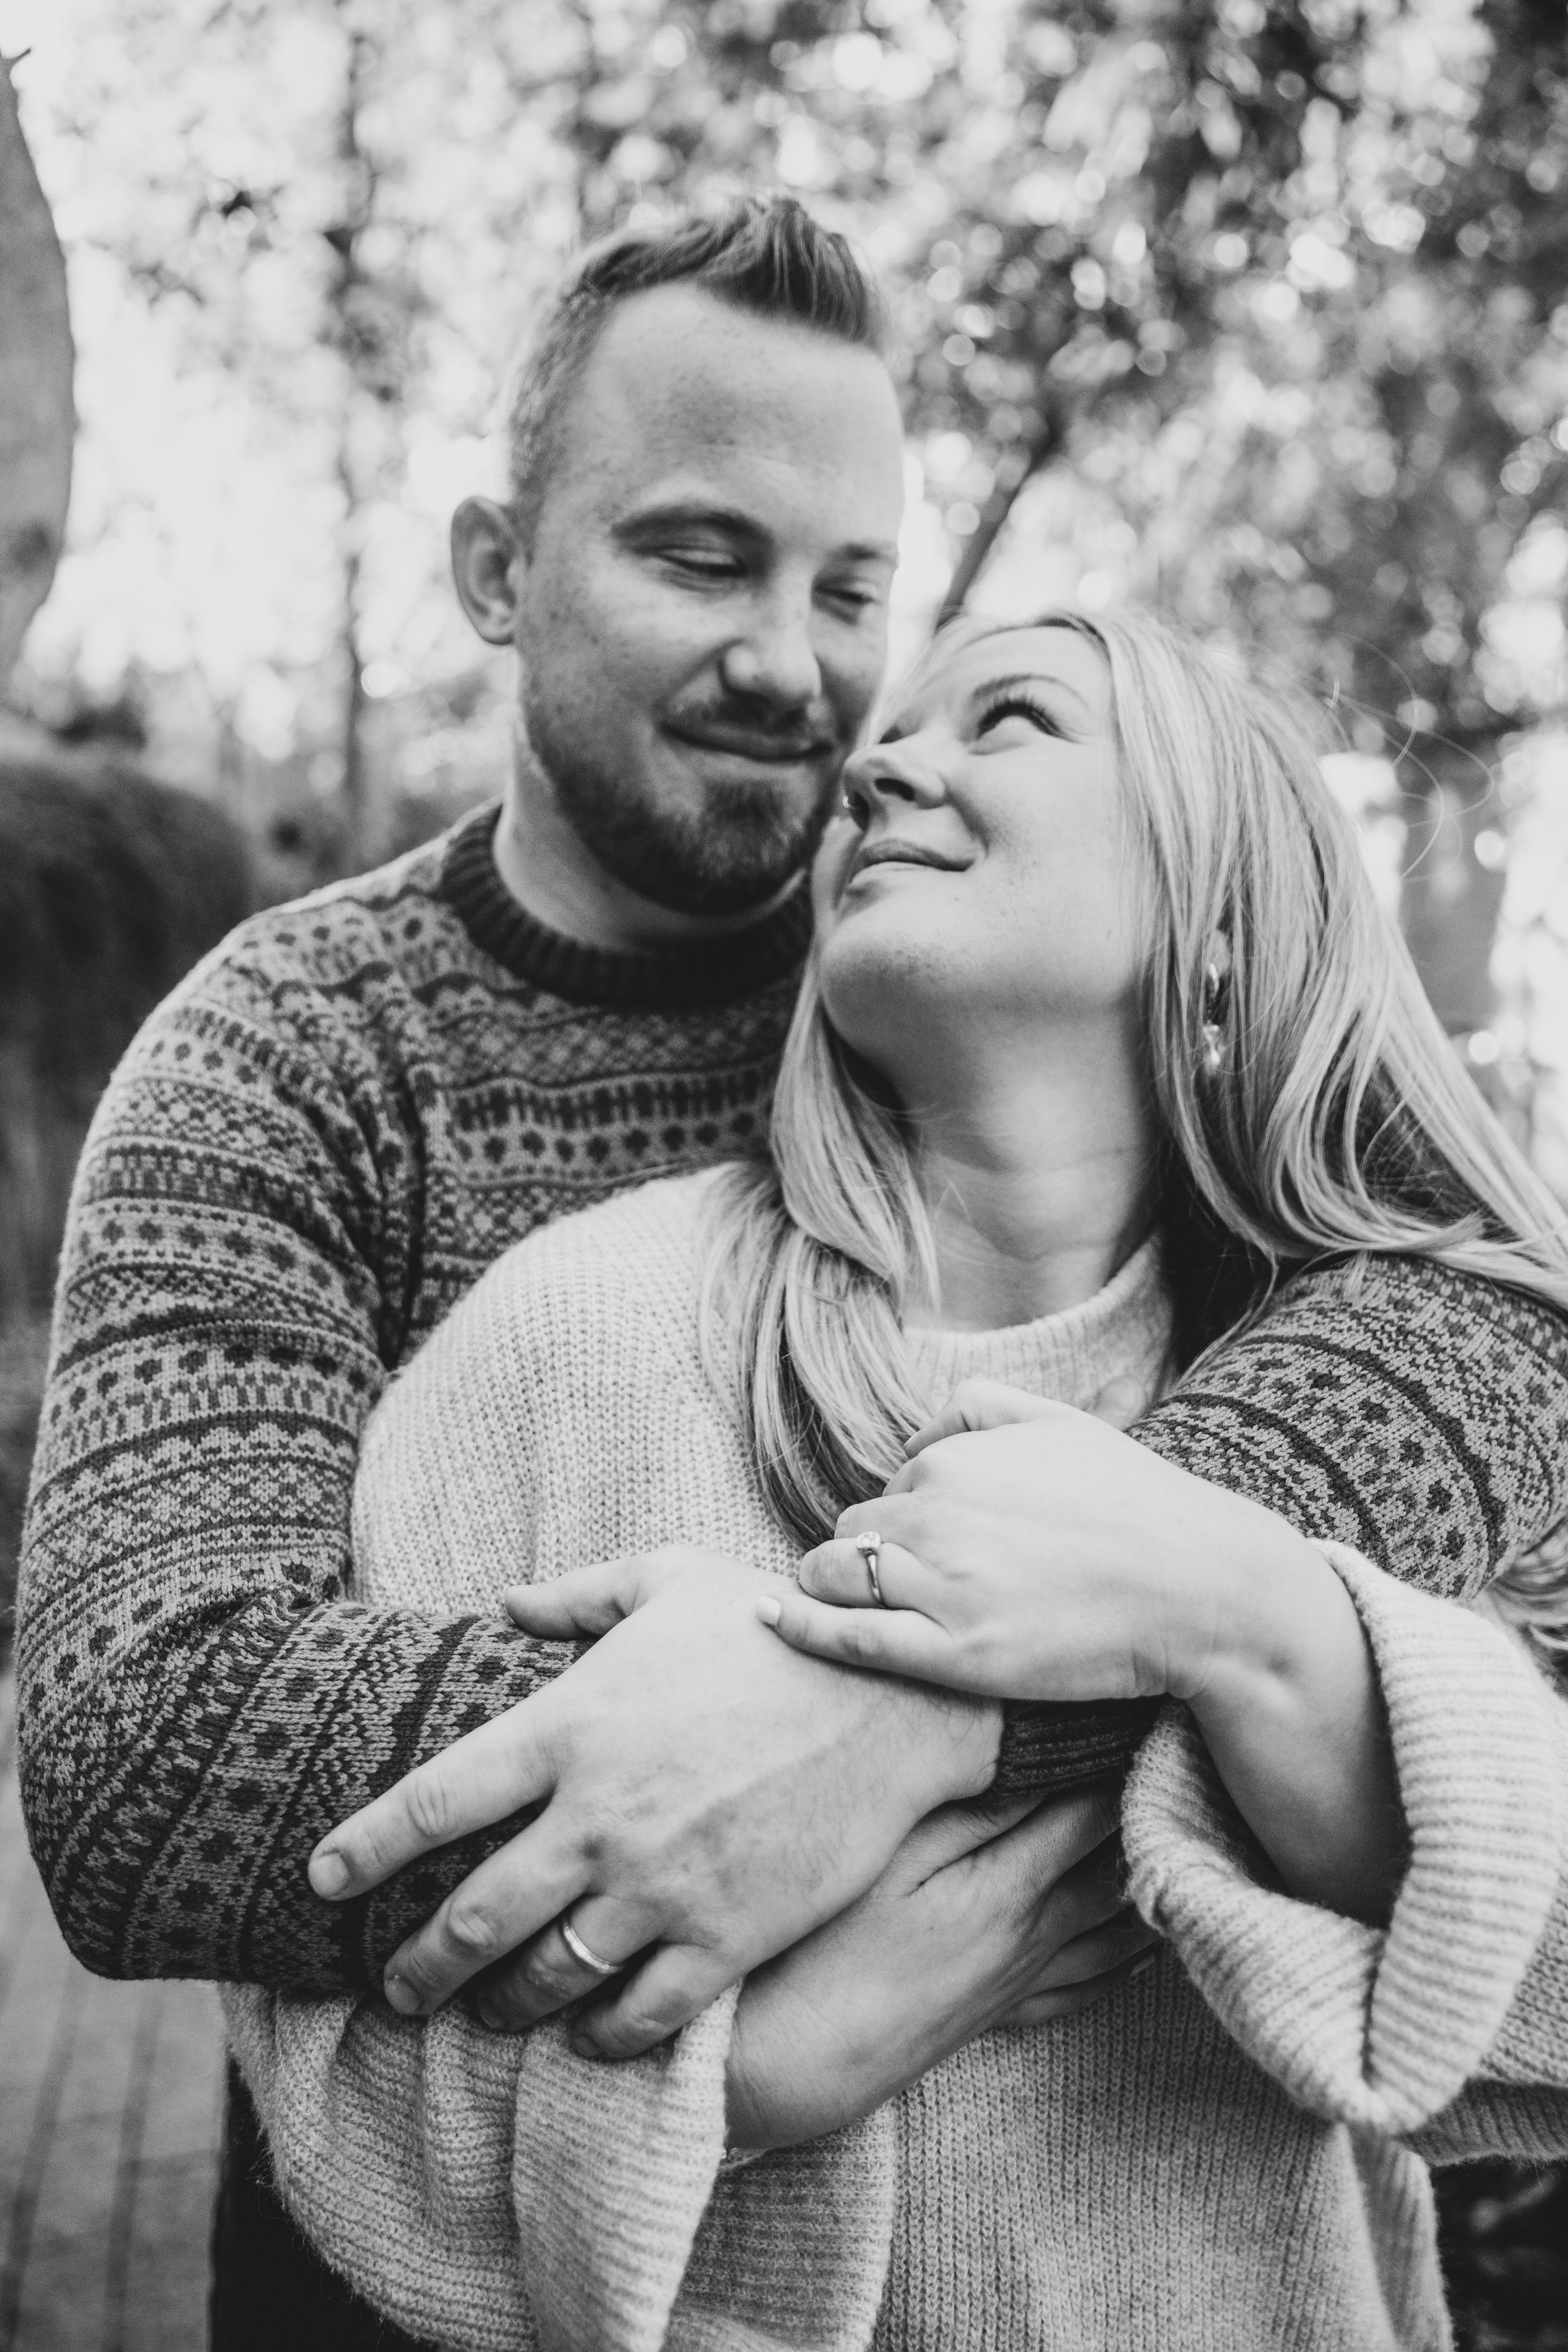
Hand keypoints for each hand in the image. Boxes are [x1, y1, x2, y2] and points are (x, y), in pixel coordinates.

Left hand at [308, 1547, 999, 2053]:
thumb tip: (506, 1603)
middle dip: (420, 1967)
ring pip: (547, 1978)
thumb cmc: (777, 1628)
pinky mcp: (726, 1937)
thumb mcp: (671, 1579)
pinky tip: (586, 2033)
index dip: (364, 1849)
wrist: (898, 1696)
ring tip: (487, 2013)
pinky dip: (599, 2036)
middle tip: (397, 1988)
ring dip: (503, 2007)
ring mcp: (662, 1887)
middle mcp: (600, 1817)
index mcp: (571, 1727)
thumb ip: (580, 1593)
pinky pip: (638, 2016)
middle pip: (473, 1917)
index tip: (320, 1883)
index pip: (432, 1801)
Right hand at [725, 1778, 1156, 2150]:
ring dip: (1150, 1877)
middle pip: (1118, 1862)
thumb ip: (970, 1810)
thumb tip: (1038, 1756)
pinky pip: (1092, 1984)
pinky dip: (1128, 1956)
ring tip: (1181, 1830)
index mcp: (1007, 1890)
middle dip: (1151, 1807)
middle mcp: (1031, 1937)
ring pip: (1117, 1927)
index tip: (1149, 1712)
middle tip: (1180, 1756)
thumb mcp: (889, 1860)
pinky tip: (1144, 1942)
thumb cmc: (824, 1950)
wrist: (788, 2067)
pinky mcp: (1001, 2014)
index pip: (1094, 1810)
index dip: (1126, 1758)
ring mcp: (1020, 1982)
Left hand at [757, 1376, 1321, 1703]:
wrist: (1202, 1586)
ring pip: (834, 1577)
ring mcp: (944, 1585)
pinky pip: (848, 1635)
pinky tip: (772, 1622)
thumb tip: (909, 1439)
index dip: (900, 1527)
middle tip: (911, 1592)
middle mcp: (938, 1512)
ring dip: (832, 1590)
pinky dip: (802, 1627)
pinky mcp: (957, 1653)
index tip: (931, 1556)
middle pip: (852, 1534)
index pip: (883, 1492)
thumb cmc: (1136, 1505)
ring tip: (853, 1614)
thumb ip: (976, 1410)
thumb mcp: (1059, 1423)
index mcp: (954, 1459)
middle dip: (867, 1559)